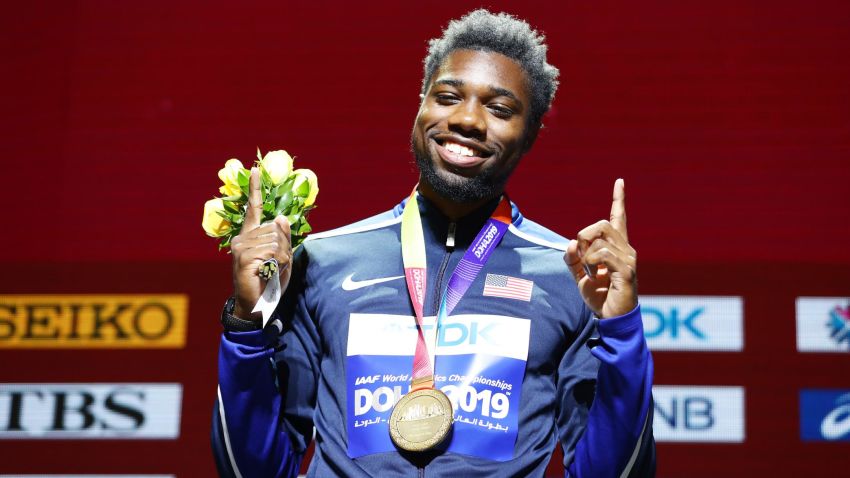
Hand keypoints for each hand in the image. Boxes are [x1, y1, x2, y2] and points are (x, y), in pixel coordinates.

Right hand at [231, 167, 292, 320]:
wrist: (257, 305)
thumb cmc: (269, 281)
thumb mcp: (281, 258)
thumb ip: (282, 238)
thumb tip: (281, 217)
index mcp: (250, 236)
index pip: (253, 209)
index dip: (255, 189)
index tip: (255, 170)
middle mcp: (243, 238)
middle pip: (276, 229)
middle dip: (284, 248)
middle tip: (276, 265)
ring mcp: (241, 247)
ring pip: (276, 240)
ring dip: (282, 257)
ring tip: (271, 270)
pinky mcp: (244, 257)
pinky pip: (272, 251)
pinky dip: (277, 263)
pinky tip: (267, 273)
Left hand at [564, 179, 636, 318]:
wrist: (611, 318)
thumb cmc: (599, 296)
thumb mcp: (579, 275)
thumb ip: (572, 258)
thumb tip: (571, 242)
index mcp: (616, 247)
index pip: (619, 218)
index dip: (618, 199)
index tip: (619, 181)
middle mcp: (626, 249)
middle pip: (602, 224)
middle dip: (584, 235)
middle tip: (581, 256)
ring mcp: (629, 259)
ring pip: (599, 240)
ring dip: (586, 256)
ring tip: (591, 273)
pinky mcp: (627, 270)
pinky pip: (602, 255)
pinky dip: (592, 264)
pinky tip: (595, 277)